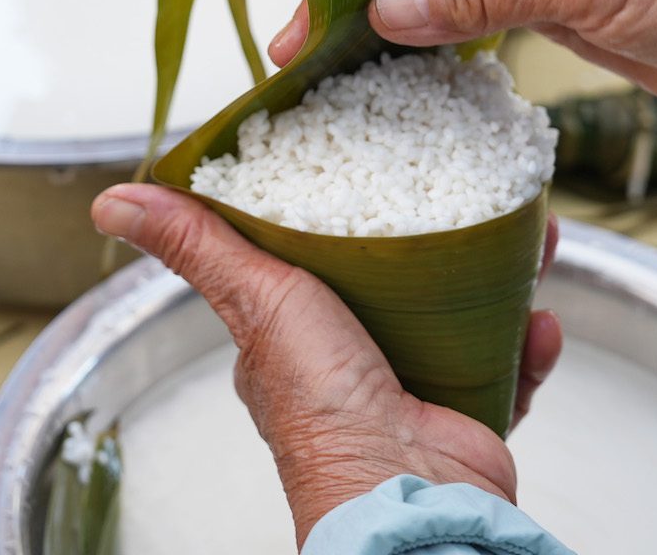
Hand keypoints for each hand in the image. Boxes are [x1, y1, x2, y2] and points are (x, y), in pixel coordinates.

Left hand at [92, 184, 563, 544]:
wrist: (406, 492)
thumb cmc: (322, 408)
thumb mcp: (255, 298)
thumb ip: (197, 246)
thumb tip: (117, 199)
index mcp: (295, 336)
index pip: (318, 258)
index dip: (349, 211)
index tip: (382, 163)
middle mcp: (355, 360)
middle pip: (405, 280)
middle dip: (444, 236)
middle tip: (473, 191)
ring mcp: (415, 385)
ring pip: (466, 315)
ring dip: (499, 277)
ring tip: (525, 237)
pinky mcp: (468, 411)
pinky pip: (507, 366)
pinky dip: (527, 343)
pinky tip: (539, 316)